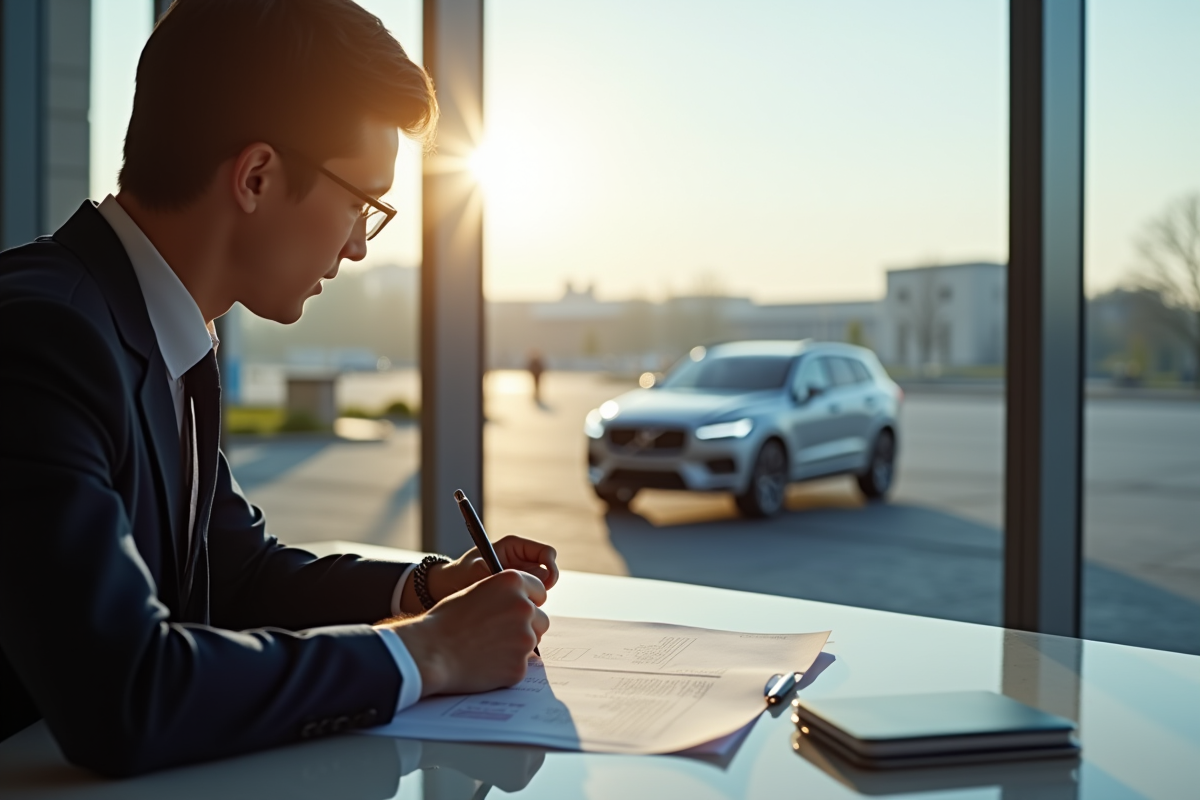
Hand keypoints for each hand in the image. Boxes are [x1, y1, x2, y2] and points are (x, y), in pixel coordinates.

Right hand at [380, 570, 548, 695]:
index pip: (539, 590)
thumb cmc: (446, 621)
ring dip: (518, 646)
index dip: (528, 600)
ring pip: (533, 641)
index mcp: (512, 582)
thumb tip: (523, 602)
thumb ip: (503, 595)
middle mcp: (524, 606)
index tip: (519, 609)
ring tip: (488, 648)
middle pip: (541, 618)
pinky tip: (485, 664)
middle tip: (502, 634)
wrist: (430, 652)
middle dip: (527, 626)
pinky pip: (521, 665)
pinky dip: (507, 667)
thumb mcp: (476, 592)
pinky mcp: (520, 665)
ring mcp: (524, 637)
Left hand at [427, 535, 558, 603]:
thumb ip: (503, 575)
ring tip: (506, 607)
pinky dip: (524, 611)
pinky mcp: (517, 597)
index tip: (546, 583)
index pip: (547, 554)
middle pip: (549, 576)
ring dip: (529, 602)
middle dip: (539, 589)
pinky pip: (531, 605)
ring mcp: (521, 581)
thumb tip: (532, 582)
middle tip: (523, 600)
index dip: (551, 567)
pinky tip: (507, 615)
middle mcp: (522, 563)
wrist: (445, 590)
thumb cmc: (459, 574)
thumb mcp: (476, 571)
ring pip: (541, 593)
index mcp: (515, 547)